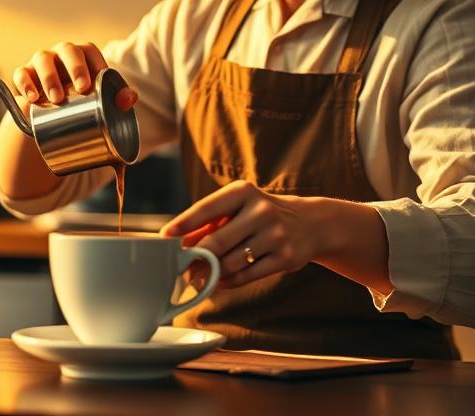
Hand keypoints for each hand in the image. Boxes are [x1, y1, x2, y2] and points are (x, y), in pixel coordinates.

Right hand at [12, 41, 137, 109]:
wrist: (50, 111)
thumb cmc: (81, 98)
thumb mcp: (99, 97)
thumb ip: (117, 97)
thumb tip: (130, 99)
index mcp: (82, 55)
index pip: (89, 51)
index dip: (94, 63)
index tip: (98, 82)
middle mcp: (61, 53)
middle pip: (68, 50)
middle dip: (75, 68)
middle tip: (82, 89)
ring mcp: (41, 62)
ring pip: (43, 60)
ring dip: (50, 78)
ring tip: (57, 98)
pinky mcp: (24, 74)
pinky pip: (21, 74)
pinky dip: (25, 84)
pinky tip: (32, 98)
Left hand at [160, 180, 318, 288]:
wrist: (310, 223)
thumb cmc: (260, 214)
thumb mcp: (238, 208)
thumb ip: (209, 223)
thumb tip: (178, 242)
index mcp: (244, 192)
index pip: (206, 209)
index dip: (183, 225)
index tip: (164, 237)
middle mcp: (260, 211)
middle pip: (217, 242)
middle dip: (194, 258)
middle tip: (179, 267)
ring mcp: (275, 235)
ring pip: (230, 263)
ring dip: (209, 274)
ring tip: (196, 277)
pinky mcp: (284, 258)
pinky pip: (246, 275)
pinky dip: (227, 281)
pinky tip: (217, 281)